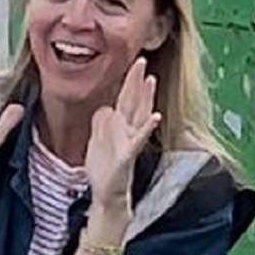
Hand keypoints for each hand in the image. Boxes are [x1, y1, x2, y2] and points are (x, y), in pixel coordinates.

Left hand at [85, 59, 161, 213]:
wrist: (108, 193)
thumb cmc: (106, 169)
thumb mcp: (98, 140)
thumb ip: (102, 122)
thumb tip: (105, 108)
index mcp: (120, 127)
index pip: (126, 99)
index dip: (130, 82)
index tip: (135, 63)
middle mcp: (128, 131)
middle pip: (134, 102)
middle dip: (137, 81)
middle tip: (142, 61)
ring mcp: (130, 142)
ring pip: (140, 115)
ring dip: (146, 98)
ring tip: (151, 81)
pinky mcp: (128, 155)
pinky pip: (139, 139)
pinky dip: (147, 128)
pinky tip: (155, 117)